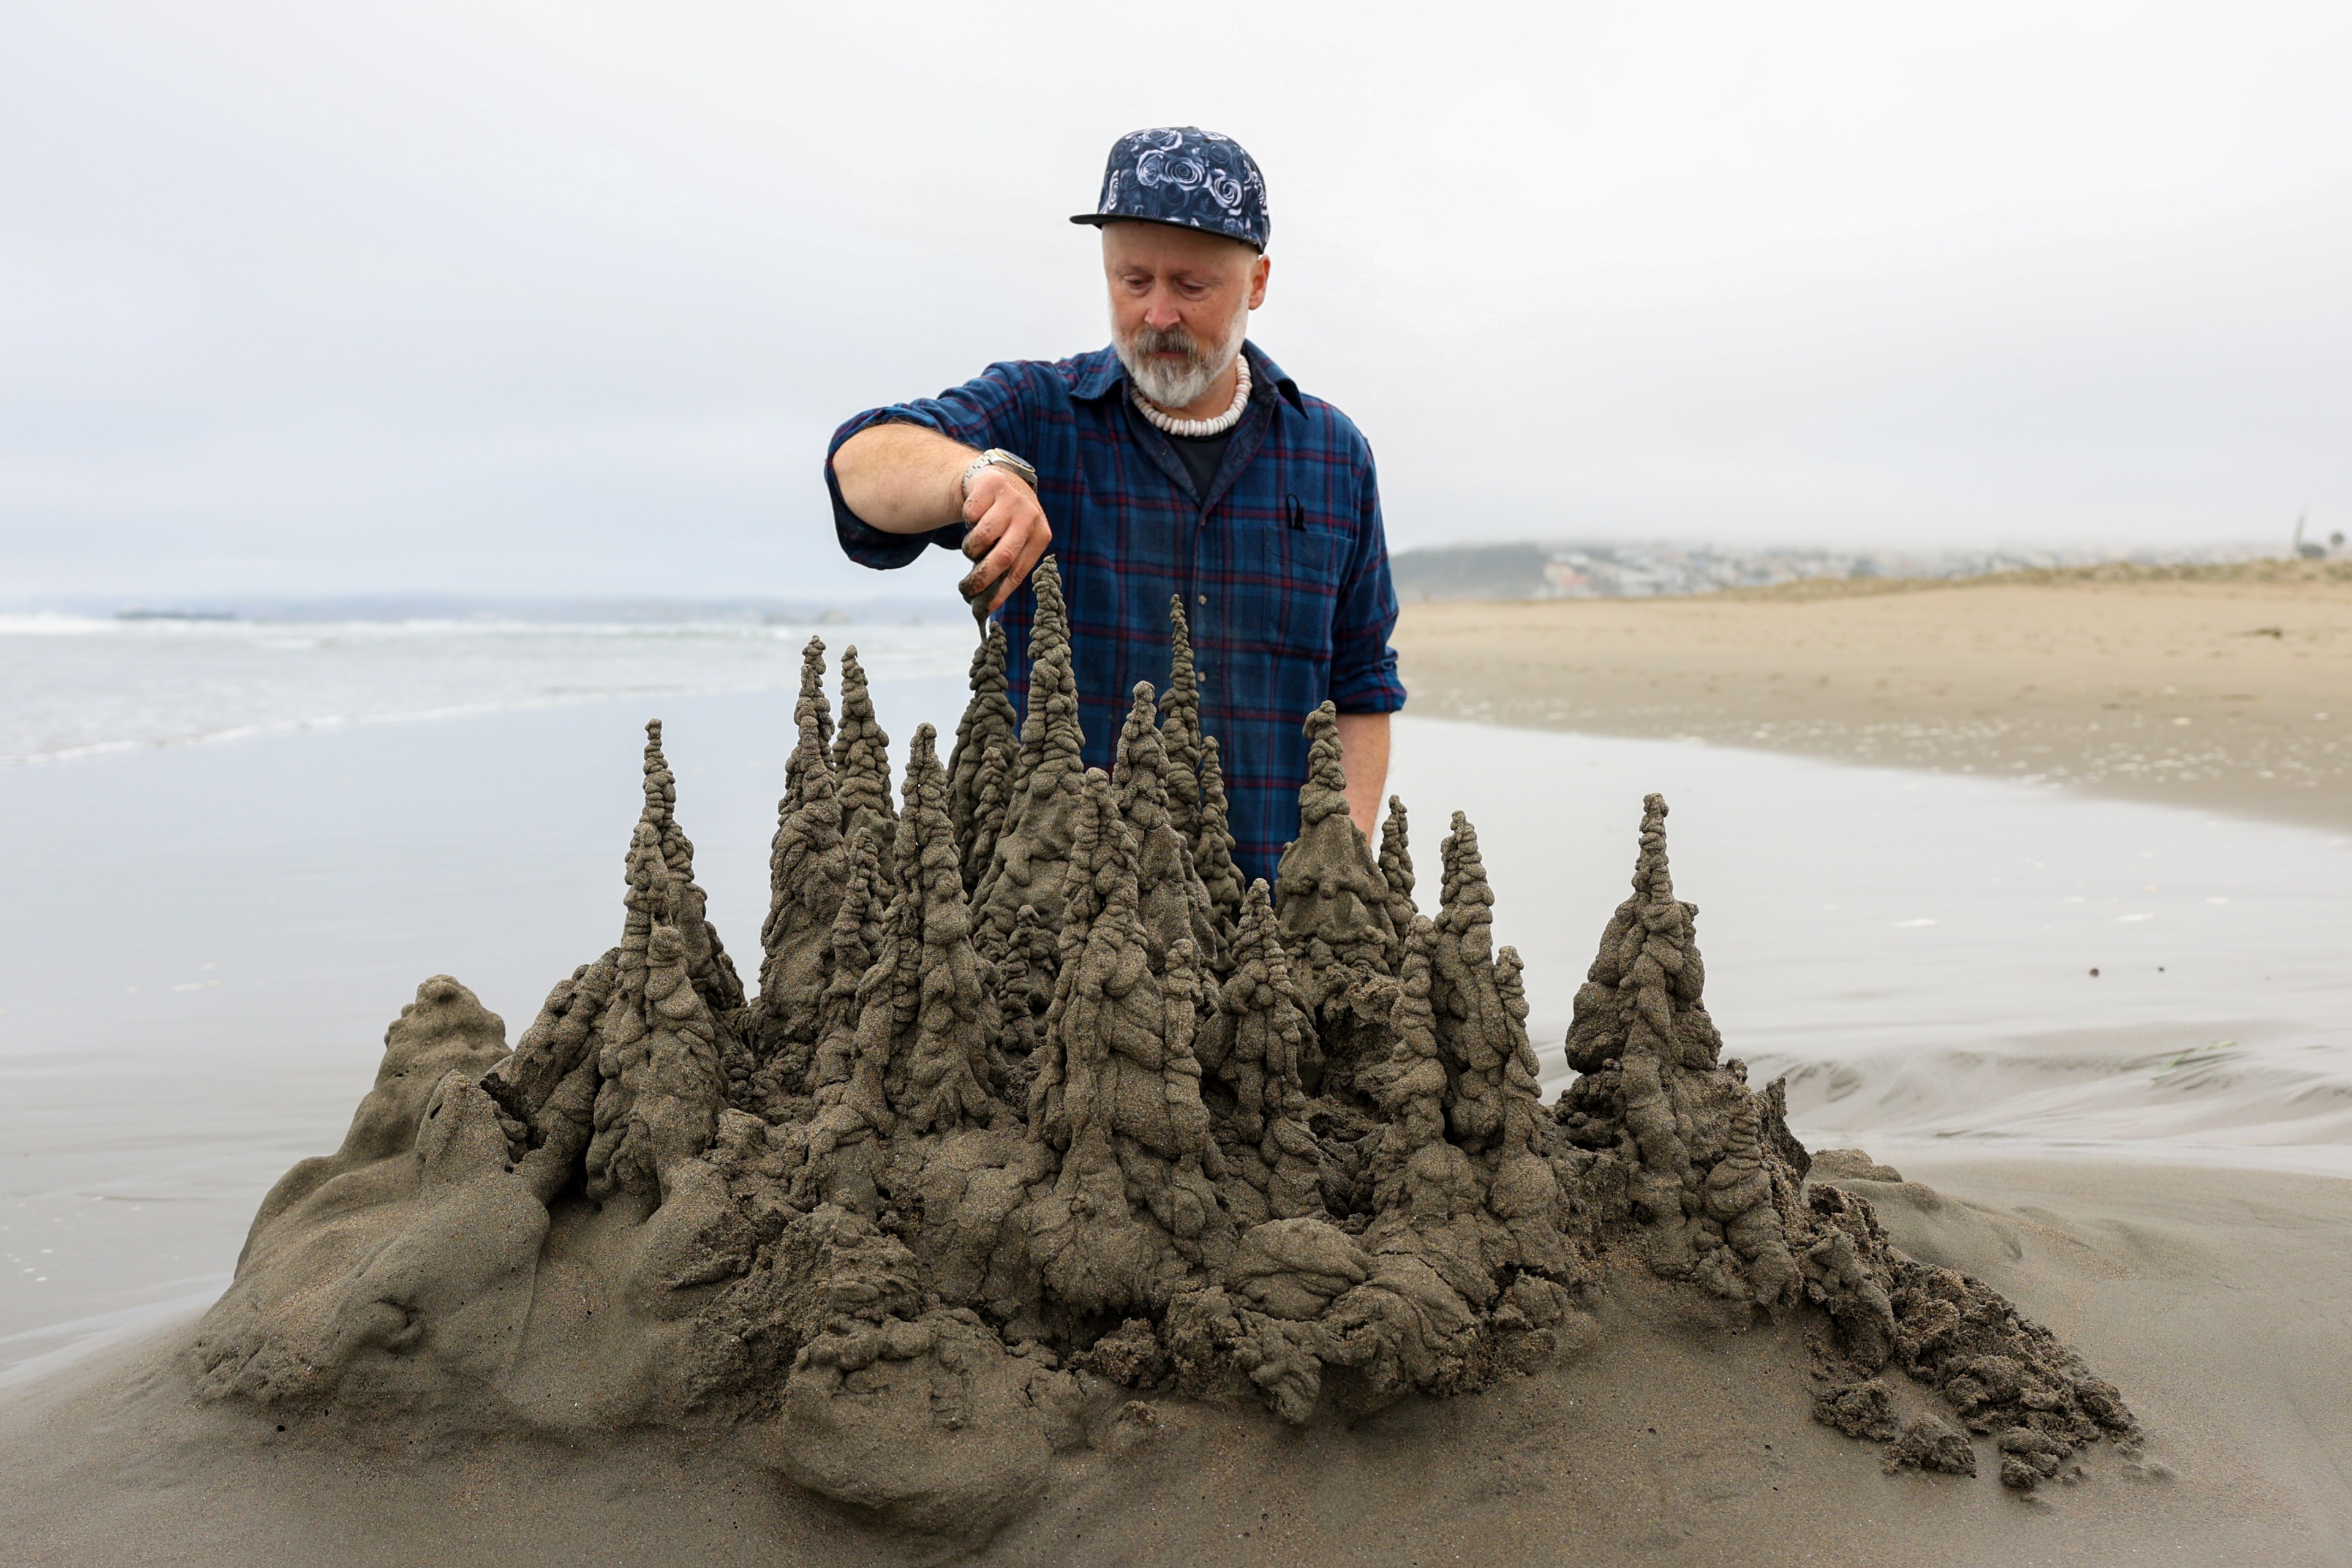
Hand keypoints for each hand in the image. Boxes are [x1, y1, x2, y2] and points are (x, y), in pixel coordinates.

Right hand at [957, 464, 1052, 613]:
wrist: (1000, 480)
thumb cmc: (1007, 522)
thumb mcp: (1016, 539)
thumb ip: (1008, 565)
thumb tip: (987, 605)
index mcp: (1040, 535)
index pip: (1019, 570)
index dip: (1000, 592)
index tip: (984, 608)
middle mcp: (1030, 516)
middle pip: (1002, 557)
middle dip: (981, 578)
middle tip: (966, 588)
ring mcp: (1012, 499)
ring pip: (981, 537)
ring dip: (970, 547)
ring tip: (974, 544)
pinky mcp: (991, 485)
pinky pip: (969, 515)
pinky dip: (967, 520)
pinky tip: (976, 514)